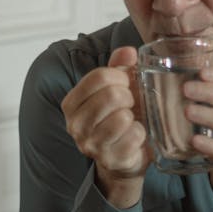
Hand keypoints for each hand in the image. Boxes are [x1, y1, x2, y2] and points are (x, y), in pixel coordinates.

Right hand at [61, 46, 148, 207]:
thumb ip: (119, 67)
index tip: (126, 84)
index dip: (120, 77)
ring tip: (131, 120)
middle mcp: (75, 125)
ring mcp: (91, 145)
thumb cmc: (117, 118)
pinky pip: (134, 136)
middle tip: (131, 103)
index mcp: (71, 103)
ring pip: (122, 117)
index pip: (98, 77)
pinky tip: (135, 135)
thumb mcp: (115, 88)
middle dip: (129, 96)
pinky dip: (141, 133)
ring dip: (134, 116)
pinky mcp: (111, 159)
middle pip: (111, 96)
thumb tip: (128, 52)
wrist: (123, 158)